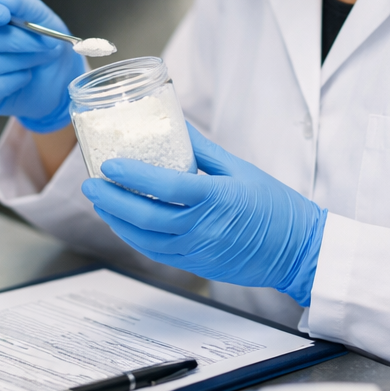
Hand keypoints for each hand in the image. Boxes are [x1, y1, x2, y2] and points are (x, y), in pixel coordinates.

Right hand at [0, 0, 84, 132]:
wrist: (55, 75)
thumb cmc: (40, 39)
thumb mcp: (38, 15)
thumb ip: (16, 2)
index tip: (4, 15)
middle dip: (14, 40)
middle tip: (44, 41)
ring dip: (21, 60)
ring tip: (40, 56)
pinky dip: (16, 80)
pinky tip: (26, 75)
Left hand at [82, 125, 327, 304]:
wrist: (298, 250)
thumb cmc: (274, 206)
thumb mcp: (240, 169)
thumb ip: (202, 149)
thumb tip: (174, 124)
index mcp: (216, 199)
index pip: (165, 188)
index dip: (133, 176)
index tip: (109, 163)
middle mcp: (203, 228)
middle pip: (145, 217)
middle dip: (111, 199)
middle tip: (91, 183)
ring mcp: (197, 251)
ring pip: (145, 240)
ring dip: (117, 220)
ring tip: (100, 200)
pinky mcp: (195, 265)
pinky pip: (156, 253)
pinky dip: (134, 237)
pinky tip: (122, 223)